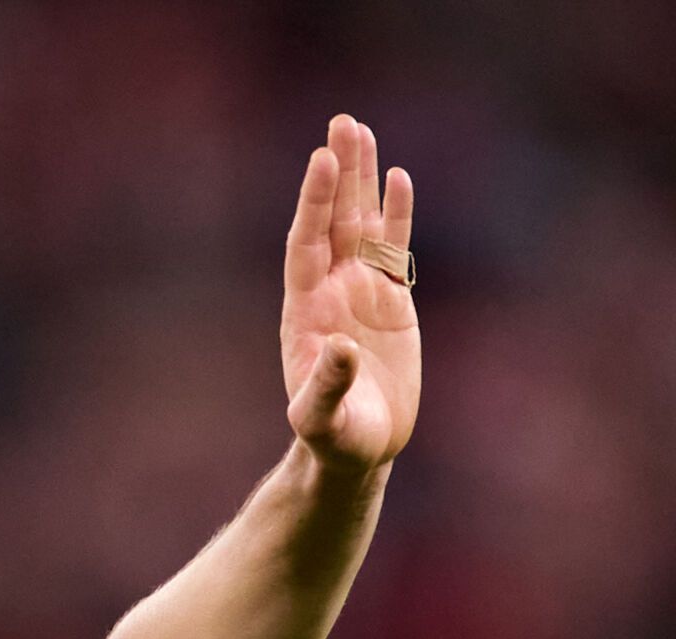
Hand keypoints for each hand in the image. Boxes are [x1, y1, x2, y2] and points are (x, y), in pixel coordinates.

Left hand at [281, 114, 420, 471]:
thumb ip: (326, 385)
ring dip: (363, 181)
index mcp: (304, 312)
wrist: (358, 450)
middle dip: (338, 174)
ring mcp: (360, 294)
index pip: (306, 244)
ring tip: (361, 131)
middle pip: (332, 221)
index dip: (313, 203)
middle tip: (342, 123)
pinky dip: (396, 216)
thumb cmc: (333, 438)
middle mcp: (329, 293)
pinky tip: (399, 180)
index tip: (320, 160)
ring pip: (361, 226)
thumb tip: (338, 348)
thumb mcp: (323, 419)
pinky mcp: (392, 303)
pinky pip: (393, 250)